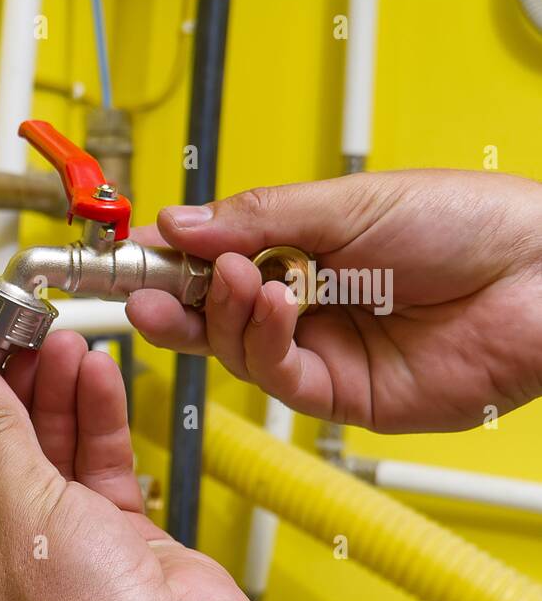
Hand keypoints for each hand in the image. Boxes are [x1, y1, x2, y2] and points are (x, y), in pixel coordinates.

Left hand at [0, 331, 272, 600]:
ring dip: (56, 400)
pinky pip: (96, 470)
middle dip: (11, 397)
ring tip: (63, 345)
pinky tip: (96, 376)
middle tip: (20, 341)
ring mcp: (59, 552)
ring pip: (50, 458)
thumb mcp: (18, 505)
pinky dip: (97, 424)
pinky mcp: (113, 541)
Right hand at [126, 170, 541, 432]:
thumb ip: (257, 219)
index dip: (171, 261)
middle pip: (212, 317)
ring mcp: (321, 353)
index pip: (214, 263)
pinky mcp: (341, 396)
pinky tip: (271, 304)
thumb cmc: (468, 225)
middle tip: (140, 290)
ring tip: (235, 277)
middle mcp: (305, 307)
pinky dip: (263, 341)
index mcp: (302, 252)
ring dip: (223, 314)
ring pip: (236, 350)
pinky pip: (278, 377)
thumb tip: (178, 223)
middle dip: (172, 304)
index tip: (131, 253)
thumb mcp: (347, 205)